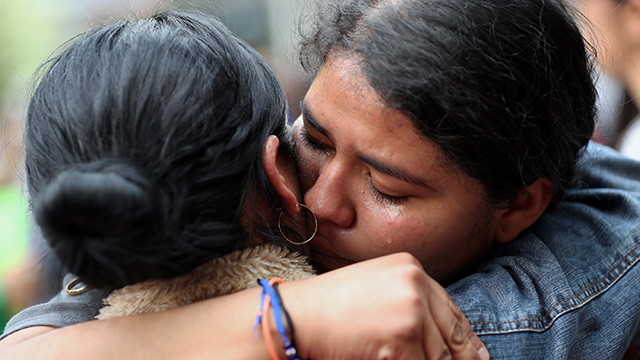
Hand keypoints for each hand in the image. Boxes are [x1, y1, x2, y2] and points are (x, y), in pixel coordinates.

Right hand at [283, 252, 488, 359]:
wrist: (297, 315)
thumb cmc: (330, 306)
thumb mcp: (376, 289)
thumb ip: (410, 302)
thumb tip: (442, 337)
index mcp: (411, 267)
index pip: (452, 310)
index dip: (466, 339)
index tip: (477, 357)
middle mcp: (416, 283)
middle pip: (453, 335)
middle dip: (461, 359)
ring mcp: (411, 310)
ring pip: (439, 357)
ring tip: (412, 357)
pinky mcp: (403, 337)